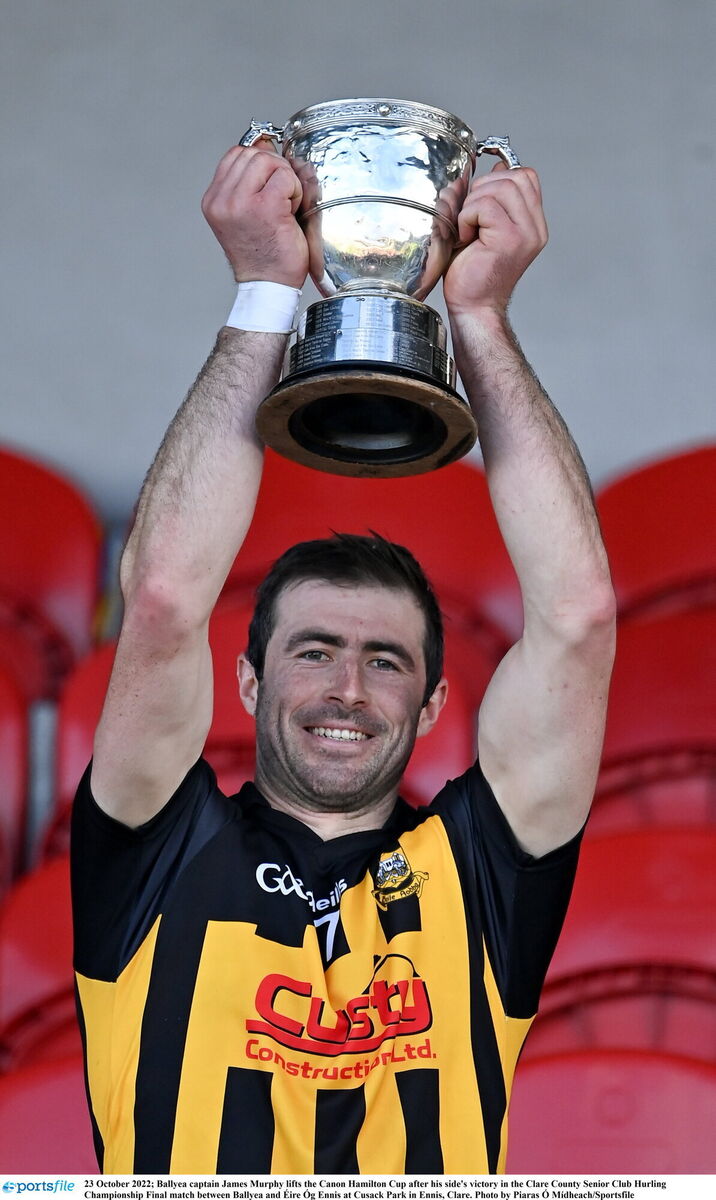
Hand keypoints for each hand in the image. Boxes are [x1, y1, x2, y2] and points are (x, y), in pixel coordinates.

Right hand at [201, 143, 308, 287]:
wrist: (268, 286)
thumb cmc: (263, 254)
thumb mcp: (246, 212)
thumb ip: (250, 180)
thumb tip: (265, 142)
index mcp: (214, 200)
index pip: (236, 155)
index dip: (260, 162)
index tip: (270, 184)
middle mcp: (222, 200)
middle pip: (253, 153)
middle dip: (274, 169)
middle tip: (281, 198)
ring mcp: (241, 203)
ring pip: (269, 160)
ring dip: (285, 179)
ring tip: (284, 206)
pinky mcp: (265, 207)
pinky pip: (285, 177)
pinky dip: (295, 191)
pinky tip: (291, 212)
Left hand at [443, 163, 547, 317]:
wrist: (472, 307)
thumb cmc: (473, 272)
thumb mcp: (484, 226)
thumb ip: (493, 198)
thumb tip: (496, 165)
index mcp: (533, 223)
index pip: (526, 176)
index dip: (498, 179)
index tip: (479, 203)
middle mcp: (536, 227)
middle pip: (513, 176)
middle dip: (482, 189)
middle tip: (469, 218)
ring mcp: (526, 233)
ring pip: (499, 187)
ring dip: (473, 205)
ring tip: (468, 230)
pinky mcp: (510, 239)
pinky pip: (485, 206)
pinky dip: (467, 218)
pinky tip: (465, 238)